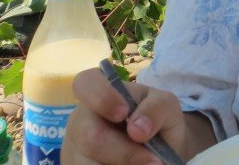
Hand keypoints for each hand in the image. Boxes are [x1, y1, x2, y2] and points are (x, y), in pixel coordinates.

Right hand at [61, 67, 213, 164]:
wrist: (157, 151)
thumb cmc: (156, 121)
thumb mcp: (166, 106)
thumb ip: (156, 108)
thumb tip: (137, 129)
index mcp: (99, 92)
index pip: (85, 83)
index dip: (102, 98)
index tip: (123, 113)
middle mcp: (80, 120)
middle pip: (91, 137)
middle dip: (126, 153)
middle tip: (153, 161)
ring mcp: (73, 149)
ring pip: (90, 164)